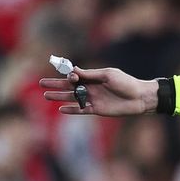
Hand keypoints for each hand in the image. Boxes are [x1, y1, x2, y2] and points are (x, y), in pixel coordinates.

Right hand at [40, 66, 156, 116]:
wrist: (139, 98)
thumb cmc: (126, 83)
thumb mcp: (108, 75)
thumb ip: (90, 74)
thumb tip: (73, 70)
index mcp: (93, 77)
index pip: (75, 75)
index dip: (68, 75)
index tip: (69, 76)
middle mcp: (91, 87)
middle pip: (68, 86)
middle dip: (55, 85)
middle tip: (41, 84)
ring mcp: (93, 99)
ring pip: (72, 98)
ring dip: (59, 97)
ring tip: (46, 96)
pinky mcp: (97, 110)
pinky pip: (81, 110)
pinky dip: (71, 110)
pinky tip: (61, 109)